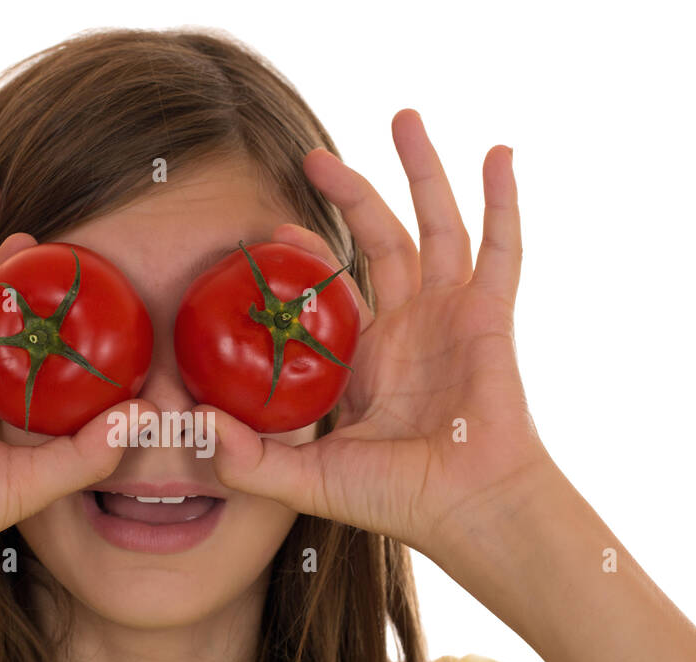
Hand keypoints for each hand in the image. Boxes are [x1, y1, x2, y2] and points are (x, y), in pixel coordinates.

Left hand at [202, 109, 553, 557]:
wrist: (468, 511)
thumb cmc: (397, 501)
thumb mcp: (308, 479)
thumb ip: (249, 460)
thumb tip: (192, 428)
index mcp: (363, 361)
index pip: (330, 292)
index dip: (302, 258)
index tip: (270, 230)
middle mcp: (406, 329)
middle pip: (377, 240)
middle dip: (348, 194)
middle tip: (313, 155)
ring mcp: (449, 317)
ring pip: (434, 225)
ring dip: (420, 171)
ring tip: (402, 117)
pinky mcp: (489, 316)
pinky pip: (501, 248)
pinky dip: (503, 201)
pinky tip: (499, 153)